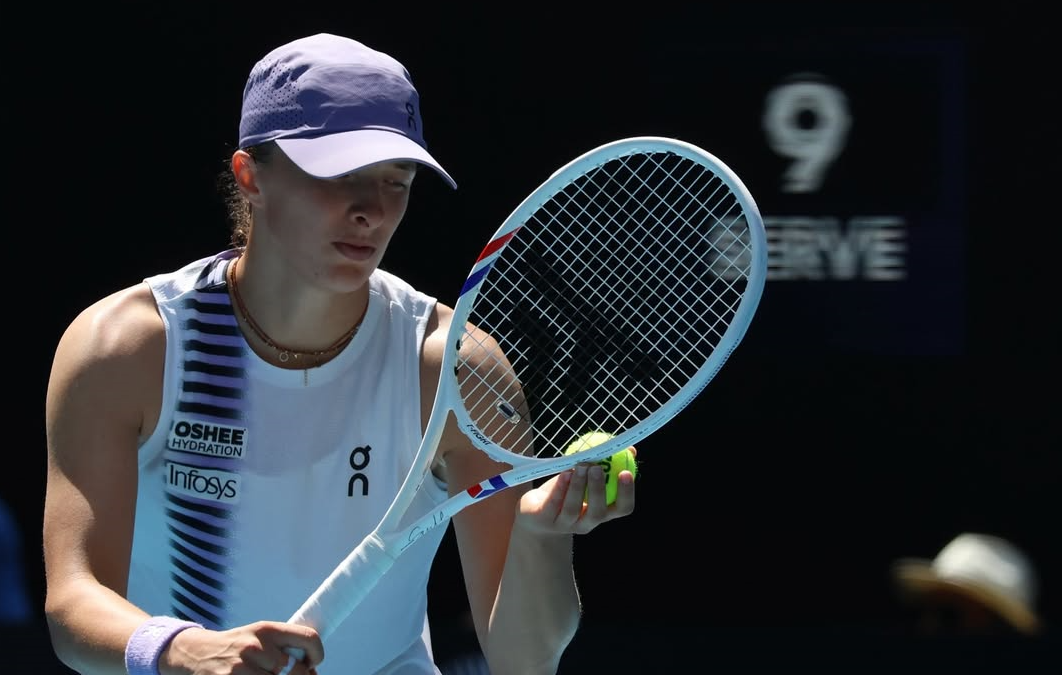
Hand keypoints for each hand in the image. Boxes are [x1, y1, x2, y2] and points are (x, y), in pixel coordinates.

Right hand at [162, 620, 322, 673]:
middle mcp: (254, 646)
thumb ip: (283, 647)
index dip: (318, 654)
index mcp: (267, 630)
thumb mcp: (259, 637)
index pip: (308, 638)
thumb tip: (311, 669)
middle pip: (295, 670)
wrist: (196, 653)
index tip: (313, 664)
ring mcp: (240, 667)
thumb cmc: (237, 647)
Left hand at [515, 448, 635, 535]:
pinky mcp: (544, 519)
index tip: (626, 472)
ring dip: (578, 486)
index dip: (627, 493)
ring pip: (573, 508)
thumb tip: (631, 449)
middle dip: (598, 490)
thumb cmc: (566, 492)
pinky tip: (564, 473)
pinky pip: (553, 504)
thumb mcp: (586, 479)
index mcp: (602, 512)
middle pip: (597, 512)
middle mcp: (586, 522)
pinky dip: (560, 488)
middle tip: (597, 468)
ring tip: (580, 465)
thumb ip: (606, 465)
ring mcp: (564, 524)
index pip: (622, 508)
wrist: (535, 513)